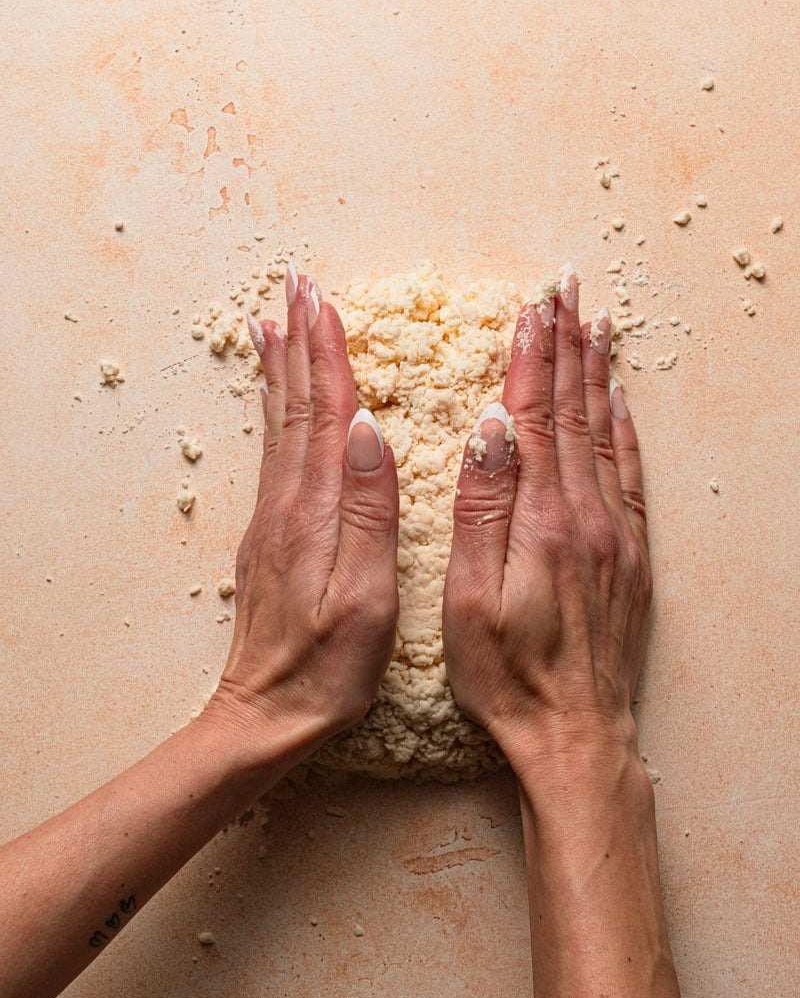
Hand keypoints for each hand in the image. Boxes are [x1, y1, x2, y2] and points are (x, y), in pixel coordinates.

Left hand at [213, 270, 399, 757]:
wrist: (266, 713)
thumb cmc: (327, 667)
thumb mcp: (367, 598)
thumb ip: (371, 512)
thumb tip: (371, 429)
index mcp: (317, 511)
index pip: (326, 413)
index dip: (327, 353)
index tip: (326, 300)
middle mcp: (288, 503)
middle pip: (295, 405)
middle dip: (300, 340)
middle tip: (298, 285)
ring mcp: (274, 517)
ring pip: (279, 422)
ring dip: (283, 367)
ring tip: (277, 319)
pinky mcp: (271, 534)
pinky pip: (273, 451)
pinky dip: (274, 410)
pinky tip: (274, 396)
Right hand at [442, 265, 652, 785]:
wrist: (577, 733)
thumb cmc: (509, 675)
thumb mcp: (470, 598)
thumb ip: (481, 507)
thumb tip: (490, 425)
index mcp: (543, 520)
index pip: (534, 418)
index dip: (531, 358)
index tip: (530, 308)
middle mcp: (588, 515)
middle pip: (574, 412)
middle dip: (568, 345)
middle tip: (566, 290)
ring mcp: (617, 534)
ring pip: (604, 434)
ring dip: (597, 374)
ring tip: (595, 323)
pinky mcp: (632, 556)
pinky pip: (631, 475)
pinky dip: (624, 430)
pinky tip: (619, 403)